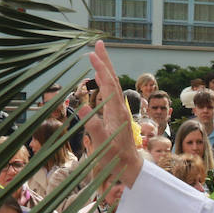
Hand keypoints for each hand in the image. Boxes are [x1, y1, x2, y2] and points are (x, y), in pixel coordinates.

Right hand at [85, 40, 144, 188]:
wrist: (131, 168)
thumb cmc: (116, 159)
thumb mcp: (104, 145)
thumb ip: (94, 128)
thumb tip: (83, 108)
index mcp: (116, 112)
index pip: (108, 85)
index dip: (101, 69)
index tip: (92, 54)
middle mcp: (119, 108)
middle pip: (113, 79)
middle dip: (106, 61)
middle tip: (99, 44)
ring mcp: (118, 111)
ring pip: (112, 85)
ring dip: (105, 69)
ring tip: (98, 55)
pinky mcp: (116, 115)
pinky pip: (110, 93)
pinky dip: (104, 81)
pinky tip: (100, 78)